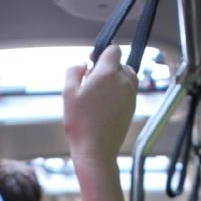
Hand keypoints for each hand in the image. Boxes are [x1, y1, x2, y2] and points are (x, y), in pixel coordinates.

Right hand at [63, 45, 138, 163]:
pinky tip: (104, 107)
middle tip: (92, 84)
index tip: (92, 65)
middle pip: (121, 63)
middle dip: (108, 68)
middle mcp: (124, 81)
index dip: (102, 54)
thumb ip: (74, 71)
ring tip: (100, 95)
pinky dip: (118, 93)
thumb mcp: (68, 93)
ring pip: (127, 77)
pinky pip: (128, 91)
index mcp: (108, 73)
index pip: (114, 50)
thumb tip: (83, 64)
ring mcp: (131, 95)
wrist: (96, 150)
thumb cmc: (80, 123)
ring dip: (115, 80)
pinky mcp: (132, 107)